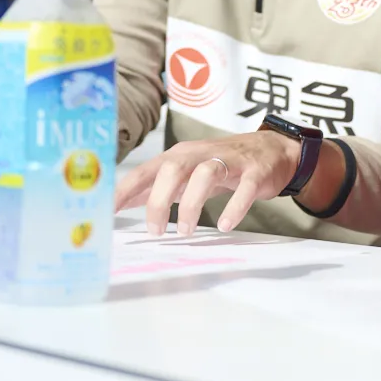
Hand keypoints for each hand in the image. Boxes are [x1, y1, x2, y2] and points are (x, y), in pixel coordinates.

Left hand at [113, 131, 300, 235]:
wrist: (272, 149)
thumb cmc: (223, 163)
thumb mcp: (187, 170)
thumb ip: (157, 185)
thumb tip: (122, 201)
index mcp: (181, 154)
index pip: (147, 169)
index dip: (126, 189)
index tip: (108, 211)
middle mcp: (202, 153)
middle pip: (173, 169)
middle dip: (159, 201)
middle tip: (156, 231)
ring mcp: (231, 160)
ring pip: (205, 175)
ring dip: (191, 205)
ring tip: (185, 231)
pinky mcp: (255, 171)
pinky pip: (244, 188)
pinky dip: (234, 207)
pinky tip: (226, 225)